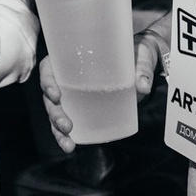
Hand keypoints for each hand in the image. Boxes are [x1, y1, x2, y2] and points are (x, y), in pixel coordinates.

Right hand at [37, 11, 169, 152]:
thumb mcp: (142, 54)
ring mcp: (76, 93)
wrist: (147, 59)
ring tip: (68, 142)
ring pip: (56, 111)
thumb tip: (142, 86)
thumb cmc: (139, 50)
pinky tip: (70, 145)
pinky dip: (67, 135)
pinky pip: (71, 120)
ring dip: (57, 129)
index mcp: (74, 57)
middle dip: (54, 113)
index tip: (56, 95)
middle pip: (51, 95)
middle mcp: (70, 75)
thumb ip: (143, 67)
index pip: (50, 67)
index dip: (47, 80)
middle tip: (66, 125)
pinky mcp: (86, 107)